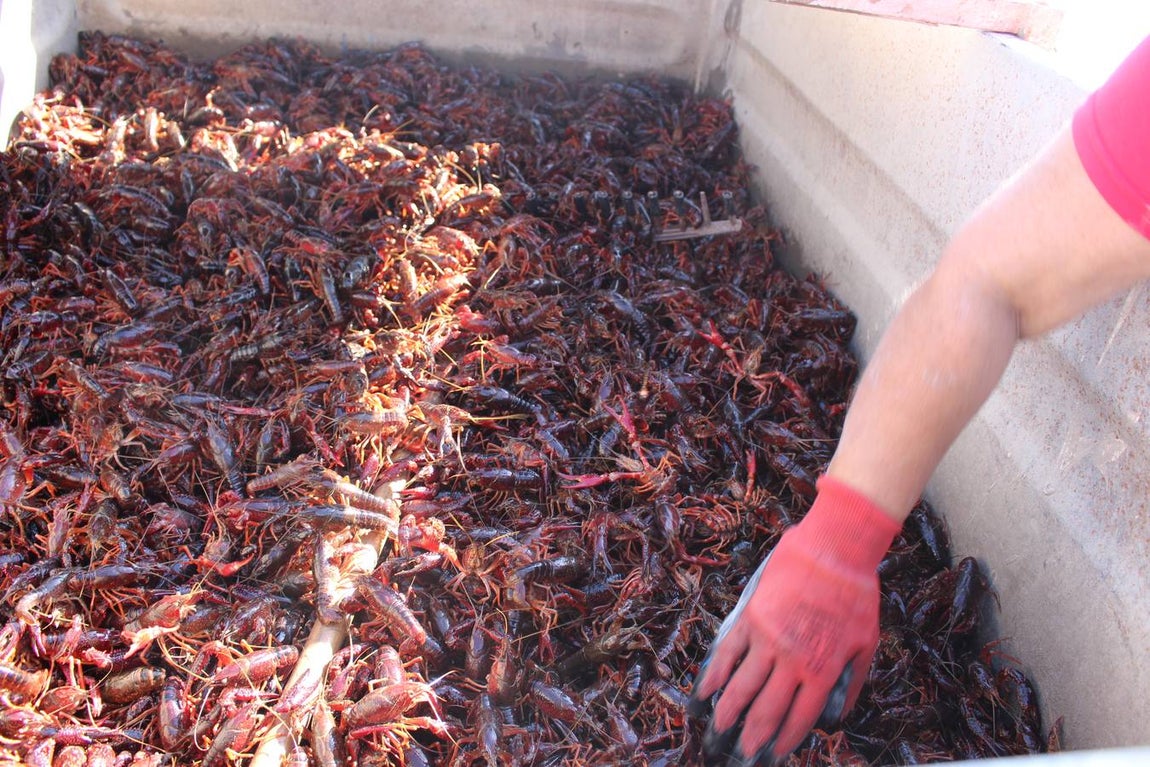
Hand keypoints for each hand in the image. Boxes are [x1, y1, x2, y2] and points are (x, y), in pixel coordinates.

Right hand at [688, 476, 900, 764]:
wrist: (834, 548)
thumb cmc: (855, 592)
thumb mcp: (867, 642)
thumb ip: (852, 682)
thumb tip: (837, 716)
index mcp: (822, 670)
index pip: (799, 717)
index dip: (785, 741)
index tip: (774, 754)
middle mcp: (792, 660)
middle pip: (766, 709)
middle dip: (753, 737)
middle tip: (742, 753)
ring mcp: (767, 639)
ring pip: (742, 686)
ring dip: (728, 713)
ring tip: (719, 730)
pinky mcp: (751, 617)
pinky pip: (728, 652)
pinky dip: (714, 674)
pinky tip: (705, 690)